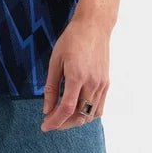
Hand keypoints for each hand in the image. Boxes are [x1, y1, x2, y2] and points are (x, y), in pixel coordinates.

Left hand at [40, 16, 110, 131]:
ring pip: (90, 115)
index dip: (55, 121)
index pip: (67, 108)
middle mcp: (92, 83)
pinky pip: (99, 108)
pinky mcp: (106, 83)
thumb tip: (47, 108)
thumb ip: (51, 87)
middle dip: (63, 124)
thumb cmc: (72, 39)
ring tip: (62, 116)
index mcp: (77, 76)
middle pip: (79, 116)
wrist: (94, 26)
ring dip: (75, 120)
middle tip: (50, 121)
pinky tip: (77, 110)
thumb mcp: (55, 60)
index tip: (45, 126)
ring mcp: (102, 84)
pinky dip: (87, 114)